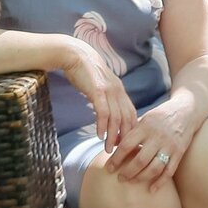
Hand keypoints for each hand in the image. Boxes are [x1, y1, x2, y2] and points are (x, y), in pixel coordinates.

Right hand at [58, 38, 136, 153]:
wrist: (75, 55)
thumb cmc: (85, 72)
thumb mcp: (100, 86)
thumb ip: (106, 98)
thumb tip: (106, 114)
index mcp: (120, 91)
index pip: (132, 114)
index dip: (130, 130)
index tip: (126, 144)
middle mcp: (118, 91)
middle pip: (127, 118)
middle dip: (124, 137)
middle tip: (119, 152)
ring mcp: (109, 90)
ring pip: (116, 118)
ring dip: (113, 135)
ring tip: (108, 149)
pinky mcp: (97, 90)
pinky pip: (103, 111)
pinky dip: (102, 125)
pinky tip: (99, 135)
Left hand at [105, 98, 193, 189]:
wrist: (186, 111)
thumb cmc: (160, 116)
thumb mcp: (143, 119)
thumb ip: (129, 131)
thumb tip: (111, 143)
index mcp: (145, 127)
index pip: (127, 145)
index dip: (116, 158)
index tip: (109, 168)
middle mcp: (157, 137)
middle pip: (140, 160)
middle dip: (127, 172)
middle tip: (120, 178)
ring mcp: (169, 146)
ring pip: (154, 168)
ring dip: (141, 178)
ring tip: (131, 182)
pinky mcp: (179, 152)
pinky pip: (169, 171)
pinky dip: (160, 182)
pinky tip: (151, 189)